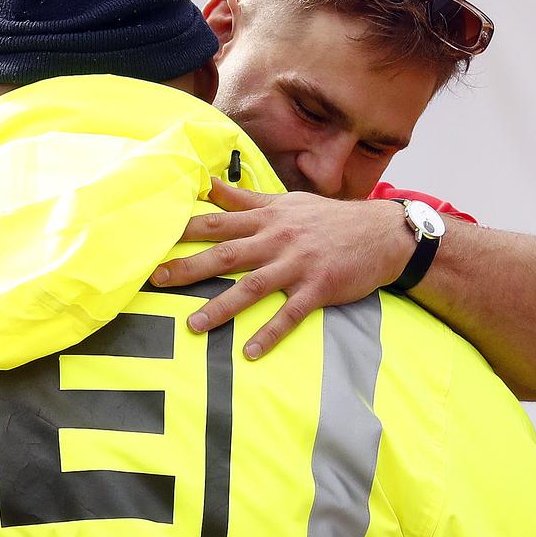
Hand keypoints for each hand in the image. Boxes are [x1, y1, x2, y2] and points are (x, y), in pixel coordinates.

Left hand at [150, 179, 413, 358]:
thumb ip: (246, 198)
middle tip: (156, 281)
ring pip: (252, 287)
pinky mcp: (317, 288)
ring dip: (221, 308)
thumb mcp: (286, 202)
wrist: (381, 233)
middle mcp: (277, 239)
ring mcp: (297, 265)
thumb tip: (210, 184)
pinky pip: (289, 315)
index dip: (185, 231)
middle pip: (225, 254)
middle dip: (189, 268)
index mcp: (267, 218)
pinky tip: (249, 352)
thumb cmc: (328, 218)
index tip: (154, 238)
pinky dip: (269, 333)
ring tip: (194, 326)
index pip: (218, 223)